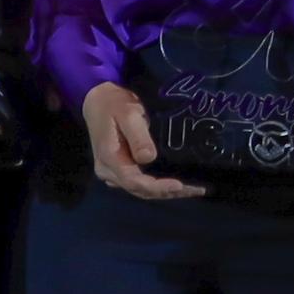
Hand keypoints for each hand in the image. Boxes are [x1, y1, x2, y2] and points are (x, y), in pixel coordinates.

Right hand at [79, 80, 195, 203]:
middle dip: (168, 192)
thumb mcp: (127, 114)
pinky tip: (177, 186)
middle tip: (196, 190)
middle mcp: (108, 171)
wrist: (97, 100)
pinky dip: (159, 187)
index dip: (158, 187)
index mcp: (109, 158)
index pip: (134, 181)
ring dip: (166, 192)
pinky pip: (140, 184)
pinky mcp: (120, 170)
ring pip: (141, 190)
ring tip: (193, 190)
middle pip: (140, 190)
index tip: (180, 185)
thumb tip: (148, 158)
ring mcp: (113, 173)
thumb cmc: (114, 104)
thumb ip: (137, 136)